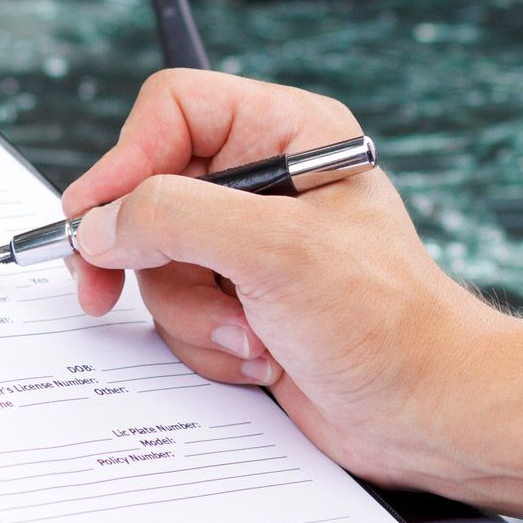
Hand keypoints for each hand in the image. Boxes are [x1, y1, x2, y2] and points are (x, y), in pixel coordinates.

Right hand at [64, 70, 522, 515]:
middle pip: (148, 192)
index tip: (94, 214)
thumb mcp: (276, 252)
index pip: (173, 110)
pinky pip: (176, 311)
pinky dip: (207, 342)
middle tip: (105, 288)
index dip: (125, 158)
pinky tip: (262, 355)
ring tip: (251, 332)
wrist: (428, 412)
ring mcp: (248, 245)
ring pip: (156, 262)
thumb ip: (175, 220)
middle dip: (150, 258)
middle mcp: (265, 182)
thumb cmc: (390, 323)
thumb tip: (101, 223)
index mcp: (289, 134)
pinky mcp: (240, 301)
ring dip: (191, 312)